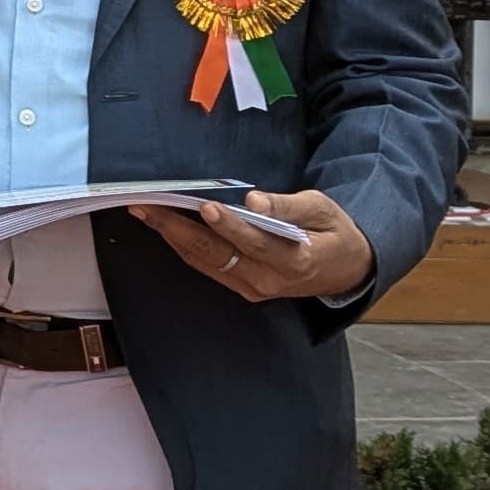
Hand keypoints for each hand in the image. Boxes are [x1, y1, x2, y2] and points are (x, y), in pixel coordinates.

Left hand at [137, 187, 375, 304]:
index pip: (255, 242)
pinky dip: (183, 246)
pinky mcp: (242, 287)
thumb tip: (255, 201)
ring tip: (145, 211)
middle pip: (216, 254)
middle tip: (148, 205)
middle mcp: (268, 279)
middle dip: (177, 228)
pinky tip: (164, 226)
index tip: (206, 206)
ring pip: (204, 262)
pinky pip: (207, 266)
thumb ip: (288, 207)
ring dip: (171, 236)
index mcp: (294, 259)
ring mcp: (252, 288)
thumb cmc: (332, 232)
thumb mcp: (322, 210)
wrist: (344, 270)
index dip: (229, 225)